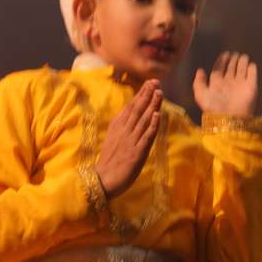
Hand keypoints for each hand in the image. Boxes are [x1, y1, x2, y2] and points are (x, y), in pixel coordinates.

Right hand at [96, 81, 161, 198]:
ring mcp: (131, 141)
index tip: (150, 83)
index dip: (141, 94)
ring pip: (143, 120)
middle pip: (137, 110)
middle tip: (156, 81)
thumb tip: (131, 113)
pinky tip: (158, 115)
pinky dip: (152, 126)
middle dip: (147, 95)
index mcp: (117, 127)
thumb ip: (122, 126)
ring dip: (152, 105)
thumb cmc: (109, 161)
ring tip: (159, 92)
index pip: (131, 107)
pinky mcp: (137, 153)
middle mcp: (124, 131)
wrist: (102, 180)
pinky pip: (146, 137)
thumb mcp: (113, 139)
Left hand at [193, 53, 258, 116]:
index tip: (225, 54)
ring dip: (242, 62)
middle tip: (235, 53)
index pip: (219, 69)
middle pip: (231, 69)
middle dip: (233, 61)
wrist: (230, 118)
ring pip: (242, 70)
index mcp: (217, 84)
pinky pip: (252, 75)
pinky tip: (251, 64)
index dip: (221, 61)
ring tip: (244, 56)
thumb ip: (198, 82)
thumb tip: (200, 70)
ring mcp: (241, 85)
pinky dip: (252, 69)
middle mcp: (229, 83)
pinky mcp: (251, 87)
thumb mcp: (201, 95)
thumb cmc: (214, 107)